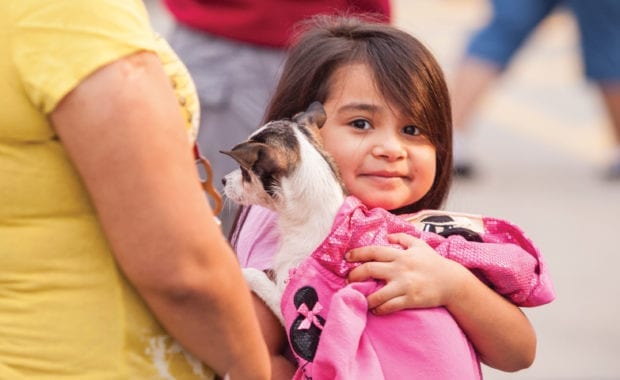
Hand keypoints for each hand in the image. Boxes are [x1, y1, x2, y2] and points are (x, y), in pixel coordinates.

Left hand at [346, 233, 466, 314]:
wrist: (451, 282)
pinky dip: (379, 309)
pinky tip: (375, 310)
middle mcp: (400, 269)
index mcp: (400, 255)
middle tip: (347, 281)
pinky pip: (389, 306)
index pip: (374, 251)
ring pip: (377, 293)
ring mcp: (404, 285)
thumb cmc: (433, 263)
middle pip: (370, 270)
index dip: (357, 253)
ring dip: (365, 298)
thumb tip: (387, 236)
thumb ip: (402, 238)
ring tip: (360, 299)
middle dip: (354, 275)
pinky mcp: (410, 300)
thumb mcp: (419, 245)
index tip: (346, 257)